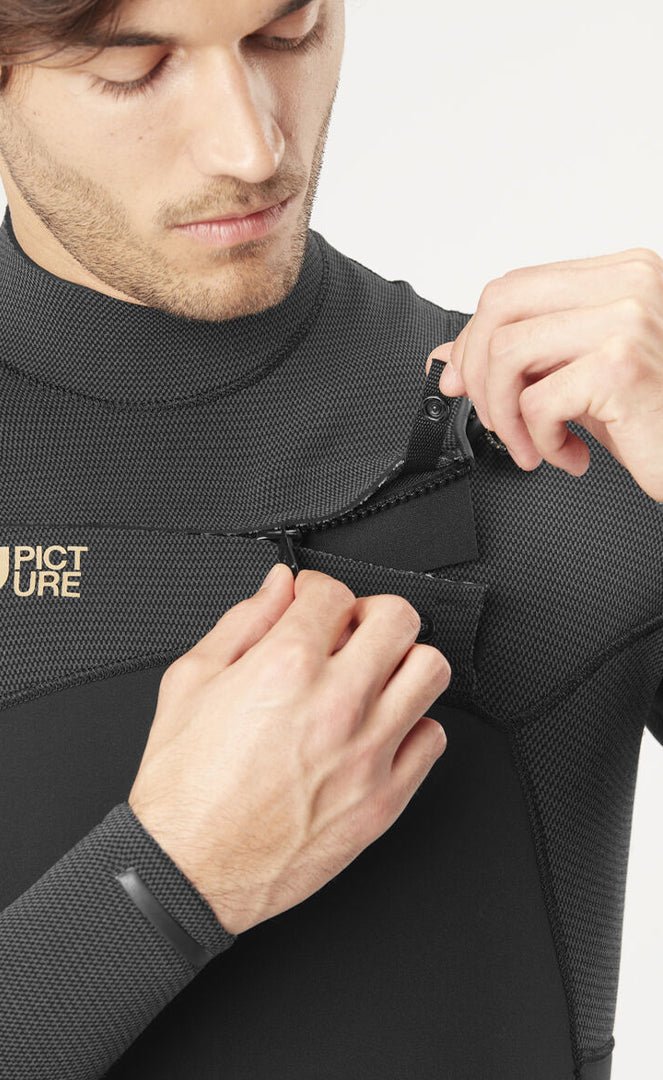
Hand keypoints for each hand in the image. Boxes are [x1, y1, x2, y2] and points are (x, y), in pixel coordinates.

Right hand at [128, 563, 450, 935]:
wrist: (189, 870)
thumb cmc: (184, 787)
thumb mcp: (190, 682)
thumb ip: (242, 622)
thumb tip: (276, 587)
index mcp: (285, 666)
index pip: (335, 592)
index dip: (318, 590)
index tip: (312, 604)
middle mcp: (336, 703)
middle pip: (398, 618)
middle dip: (371, 614)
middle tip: (350, 632)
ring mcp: (368, 751)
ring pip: (430, 670)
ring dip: (403, 663)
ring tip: (374, 676)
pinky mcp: (384, 798)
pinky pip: (432, 739)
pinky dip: (413, 726)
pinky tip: (381, 730)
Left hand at [425, 247, 662, 500]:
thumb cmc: (657, 419)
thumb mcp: (580, 378)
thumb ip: (524, 359)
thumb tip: (448, 358)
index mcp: (621, 275)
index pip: (513, 287)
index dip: (474, 338)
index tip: (461, 380)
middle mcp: (629, 284)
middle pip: (499, 308)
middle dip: (477, 373)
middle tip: (496, 419)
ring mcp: (628, 319)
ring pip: (507, 354)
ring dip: (504, 416)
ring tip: (531, 445)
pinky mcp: (622, 365)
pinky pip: (536, 402)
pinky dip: (540, 442)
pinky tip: (570, 455)